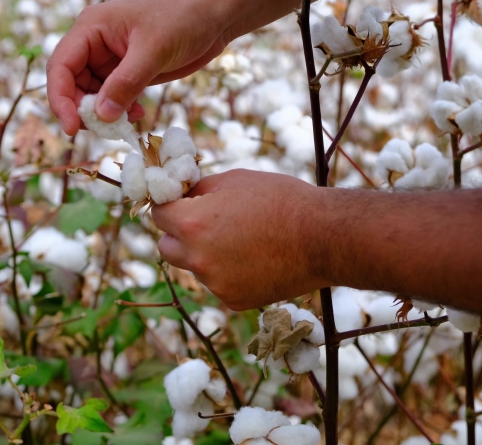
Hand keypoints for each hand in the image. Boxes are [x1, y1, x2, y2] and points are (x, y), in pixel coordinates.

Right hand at [47, 0, 234, 134]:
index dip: (61, 99)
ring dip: (105, 114)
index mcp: (92, 28)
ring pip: (93, 95)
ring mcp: (112, 59)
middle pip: (72, 85)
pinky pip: (113, 97)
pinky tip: (138, 115)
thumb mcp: (153, 50)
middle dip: (84, 111)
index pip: (61, 66)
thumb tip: (102, 115)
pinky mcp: (129, 71)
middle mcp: (95, 44)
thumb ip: (126, 83)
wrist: (215, 14)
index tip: (72, 128)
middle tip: (106, 131)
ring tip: (127, 122)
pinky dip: (121, 111)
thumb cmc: (183, 17)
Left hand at [152, 170, 332, 309]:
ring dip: (206, 254)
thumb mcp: (235, 180)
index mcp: (192, 224)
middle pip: (166, 247)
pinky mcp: (234, 301)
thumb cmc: (282, 200)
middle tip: (205, 222)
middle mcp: (198, 258)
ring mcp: (215, 284)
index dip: (170, 205)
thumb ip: (200, 190)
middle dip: (179, 234)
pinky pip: (219, 284)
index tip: (181, 202)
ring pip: (195, 267)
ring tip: (243, 239)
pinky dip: (229, 272)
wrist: (323, 238)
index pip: (158, 215)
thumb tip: (182, 195)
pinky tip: (256, 259)